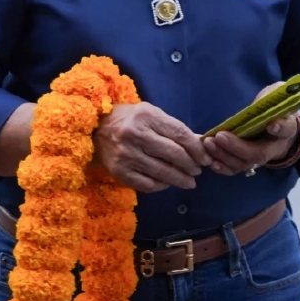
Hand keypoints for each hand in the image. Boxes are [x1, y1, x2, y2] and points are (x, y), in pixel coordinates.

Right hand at [94, 103, 209, 193]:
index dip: (196, 149)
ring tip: (189, 182)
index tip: (205, 158)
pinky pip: (147, 184)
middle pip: (173, 154)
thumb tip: (200, 143)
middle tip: (198, 171)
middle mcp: (135, 135)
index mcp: (146, 116)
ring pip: (162, 172)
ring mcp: (126, 155)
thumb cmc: (128, 120)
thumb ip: (173, 128)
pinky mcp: (119, 172)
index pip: (179, 134)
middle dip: (191, 165)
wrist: (94, 130)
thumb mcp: (150, 114)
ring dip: (180, 179)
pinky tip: (167, 183)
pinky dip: (161, 186)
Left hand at [203, 83, 299, 174]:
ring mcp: (260, 157)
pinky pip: (235, 169)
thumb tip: (262, 101)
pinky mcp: (247, 162)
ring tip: (209, 143)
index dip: (280, 128)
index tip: (271, 125)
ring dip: (224, 155)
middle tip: (219, 136)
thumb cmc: (272, 108)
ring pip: (245, 163)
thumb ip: (269, 98)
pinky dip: (222, 167)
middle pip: (259, 153)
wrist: (274, 125)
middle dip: (238, 147)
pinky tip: (211, 161)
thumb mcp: (274, 98)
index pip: (286, 128)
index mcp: (286, 128)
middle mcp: (275, 147)